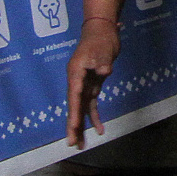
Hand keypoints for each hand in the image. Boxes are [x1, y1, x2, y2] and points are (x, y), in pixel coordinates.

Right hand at [66, 19, 119, 146]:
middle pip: (74, 106)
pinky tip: (99, 129)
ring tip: (80, 144)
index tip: (74, 126)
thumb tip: (104, 72)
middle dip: (73, 126)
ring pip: (80, 109)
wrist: (102, 31)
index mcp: (76, 72)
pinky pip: (91, 104)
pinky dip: (94, 117)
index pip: (74, 95)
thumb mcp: (103, 49)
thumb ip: (102, 62)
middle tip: (72, 143)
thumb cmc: (101, 38)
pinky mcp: (91, 85)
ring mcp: (83, 84)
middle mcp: (76, 81)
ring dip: (81, 126)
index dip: (73, 112)